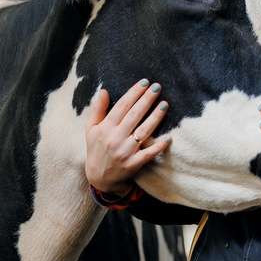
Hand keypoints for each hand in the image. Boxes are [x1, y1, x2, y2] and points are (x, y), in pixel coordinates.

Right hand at [85, 79, 171, 194]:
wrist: (99, 178)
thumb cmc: (96, 149)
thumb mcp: (90, 129)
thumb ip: (97, 110)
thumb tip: (103, 90)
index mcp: (105, 128)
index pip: (122, 106)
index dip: (133, 93)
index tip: (144, 82)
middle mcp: (115, 138)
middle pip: (134, 115)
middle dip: (147, 100)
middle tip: (157, 87)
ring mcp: (125, 152)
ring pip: (143, 131)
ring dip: (155, 117)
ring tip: (165, 104)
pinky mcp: (133, 164)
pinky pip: (148, 153)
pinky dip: (158, 146)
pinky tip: (169, 137)